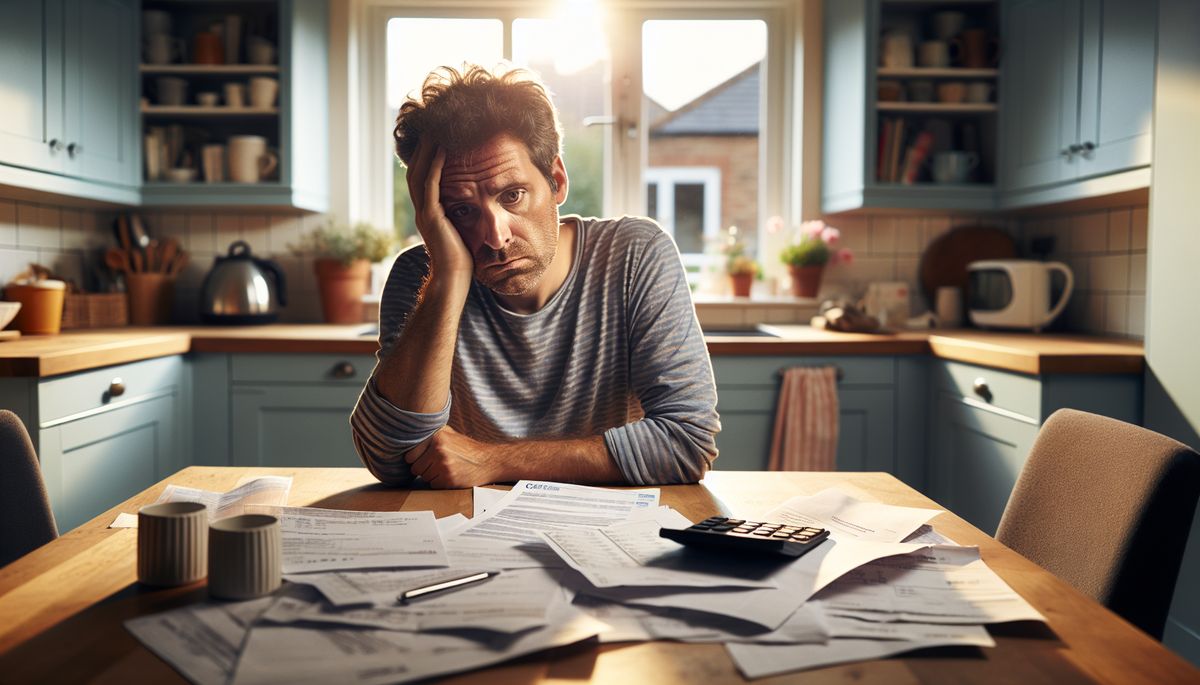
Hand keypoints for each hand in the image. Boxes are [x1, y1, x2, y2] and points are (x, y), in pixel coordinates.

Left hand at [405, 426, 498, 488]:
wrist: (488, 461)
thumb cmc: (468, 449)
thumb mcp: (450, 434)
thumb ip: (431, 435)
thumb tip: (411, 438)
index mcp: (437, 436)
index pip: (410, 455)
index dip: (416, 459)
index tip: (423, 459)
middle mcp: (439, 449)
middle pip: (415, 468)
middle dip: (424, 469)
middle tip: (437, 465)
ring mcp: (443, 465)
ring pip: (424, 477)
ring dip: (432, 476)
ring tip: (446, 469)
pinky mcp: (449, 479)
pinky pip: (434, 485)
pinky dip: (440, 483)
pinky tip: (450, 476)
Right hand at [406, 140, 473, 285]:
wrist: (455, 280)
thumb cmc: (464, 260)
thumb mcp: (464, 231)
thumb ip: (464, 215)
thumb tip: (479, 204)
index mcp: (429, 212)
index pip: (425, 177)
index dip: (428, 157)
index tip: (438, 137)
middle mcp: (423, 209)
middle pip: (417, 170)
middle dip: (423, 147)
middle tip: (433, 125)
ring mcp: (424, 212)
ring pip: (420, 173)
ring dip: (428, 150)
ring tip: (436, 129)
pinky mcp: (430, 216)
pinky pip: (431, 184)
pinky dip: (436, 164)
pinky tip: (443, 148)